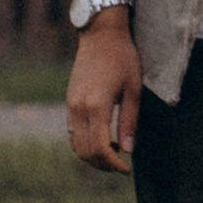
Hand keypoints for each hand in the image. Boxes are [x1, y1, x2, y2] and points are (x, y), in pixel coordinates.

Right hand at [67, 16, 140, 175]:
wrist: (100, 34)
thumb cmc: (122, 58)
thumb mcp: (133, 89)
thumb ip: (129, 121)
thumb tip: (128, 150)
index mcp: (96, 107)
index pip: (99, 148)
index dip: (113, 164)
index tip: (127, 168)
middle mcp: (78, 109)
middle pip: (85, 152)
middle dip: (103, 164)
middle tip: (122, 165)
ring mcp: (71, 105)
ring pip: (75, 145)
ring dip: (92, 156)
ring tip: (113, 154)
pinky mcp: (69, 101)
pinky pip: (72, 133)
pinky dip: (84, 143)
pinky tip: (102, 139)